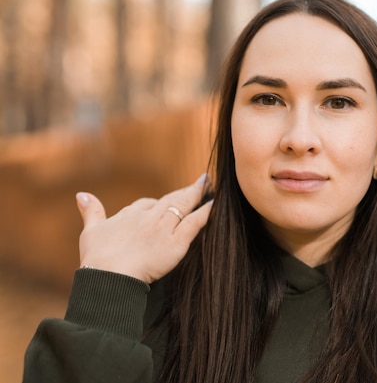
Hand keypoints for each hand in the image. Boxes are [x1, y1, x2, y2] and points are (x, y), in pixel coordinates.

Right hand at [75, 174, 211, 282]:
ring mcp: (163, 228)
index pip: (146, 203)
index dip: (157, 203)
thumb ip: (91, 211)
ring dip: (197, 194)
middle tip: (200, 182)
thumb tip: (81, 194)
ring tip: (208, 185)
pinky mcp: (176, 243)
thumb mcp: (90, 231)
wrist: (109, 277)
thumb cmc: (97, 258)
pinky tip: (214, 204)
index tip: (166, 202)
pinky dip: (205, 213)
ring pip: (183, 206)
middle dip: (185, 191)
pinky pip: (194, 223)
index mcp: (130, 215)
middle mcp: (149, 217)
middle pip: (170, 200)